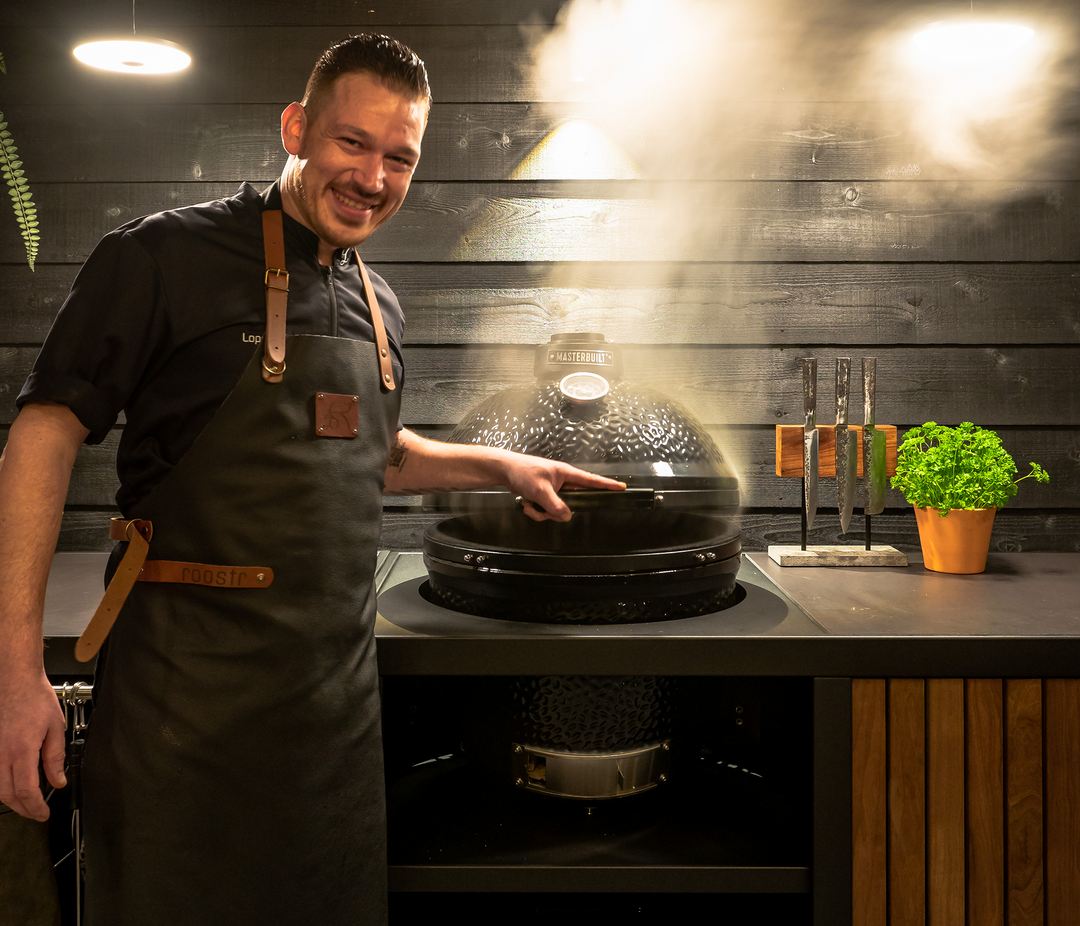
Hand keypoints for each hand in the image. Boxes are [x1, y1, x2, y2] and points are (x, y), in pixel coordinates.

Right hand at [0, 670, 66, 820]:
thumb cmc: (35, 698)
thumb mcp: (55, 727)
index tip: (43, 813)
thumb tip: (58, 781)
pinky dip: (2, 784)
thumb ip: (55, 757)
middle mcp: (1, 753)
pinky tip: (12, 784)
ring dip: (11, 799)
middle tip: (36, 812)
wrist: (14, 680)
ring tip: (27, 802)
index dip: (35, 807)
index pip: (26, 790)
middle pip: (7, 794)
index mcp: (21, 750)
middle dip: (23, 808)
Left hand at [503, 453, 624, 521]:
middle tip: (542, 509)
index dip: (607, 485)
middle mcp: (563, 482)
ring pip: (557, 510)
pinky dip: (536, 510)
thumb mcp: (540, 491)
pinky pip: (547, 510)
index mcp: (567, 474)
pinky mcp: (544, 495)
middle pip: (572, 503)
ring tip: (529, 504)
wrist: (504, 470)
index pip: (591, 480)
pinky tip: (525, 504)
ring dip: (542, 512)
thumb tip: (567, 516)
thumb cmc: (524, 473)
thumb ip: (555, 505)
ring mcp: (554, 490)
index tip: (621, 487)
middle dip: (555, 511)